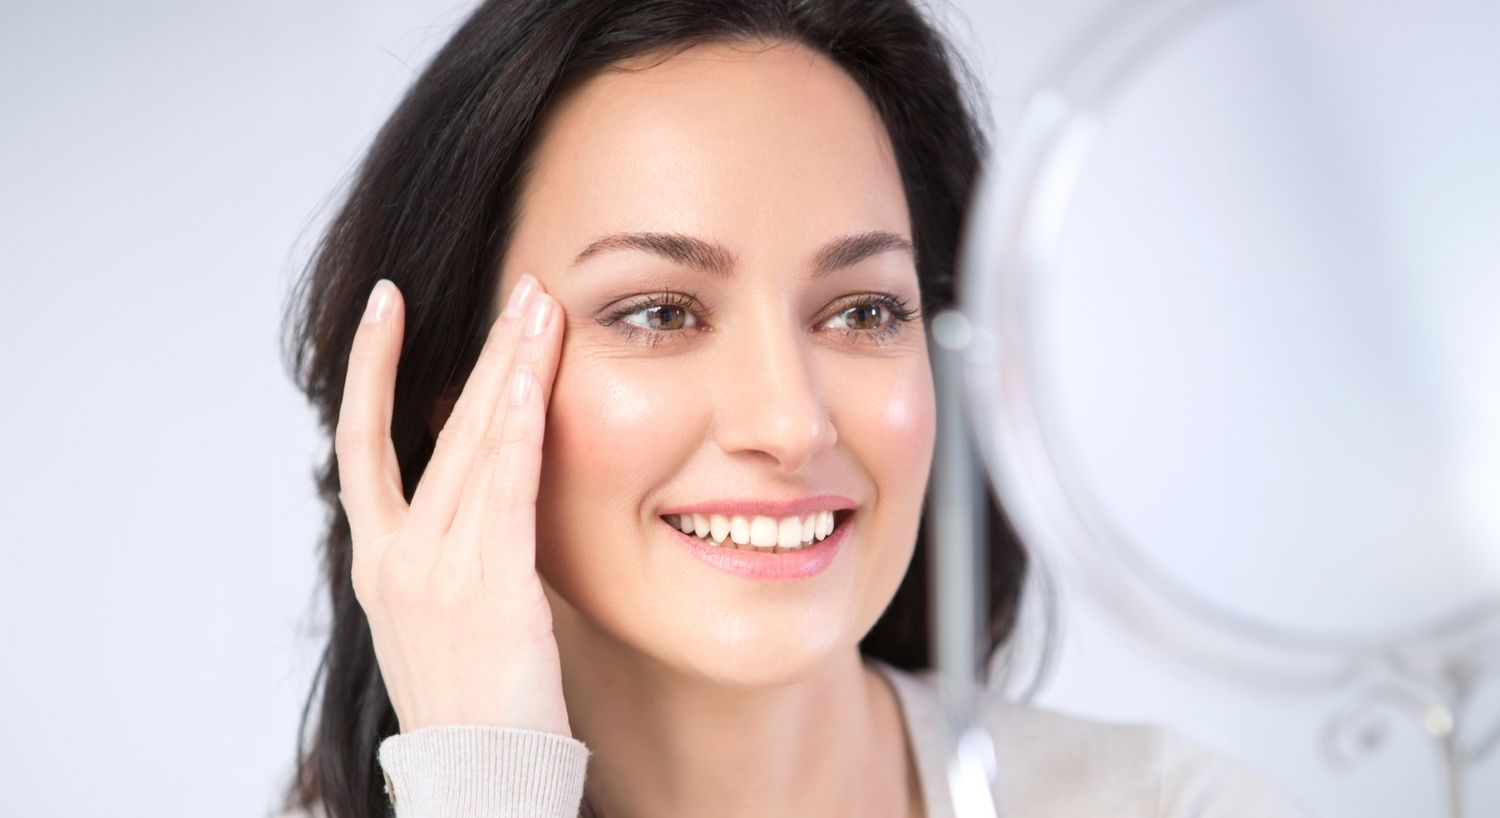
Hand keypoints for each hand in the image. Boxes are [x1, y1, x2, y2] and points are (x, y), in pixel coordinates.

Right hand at [334, 274, 570, 736]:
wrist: (479, 782)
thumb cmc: (473, 705)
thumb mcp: (437, 618)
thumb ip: (446, 551)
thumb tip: (479, 492)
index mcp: (378, 562)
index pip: (363, 443)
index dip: (372, 369)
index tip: (386, 305)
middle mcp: (397, 558)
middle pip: (436, 428)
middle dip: (481, 351)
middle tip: (517, 288)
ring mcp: (438, 573)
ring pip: (476, 447)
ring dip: (511, 370)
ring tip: (539, 308)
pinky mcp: (493, 592)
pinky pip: (506, 494)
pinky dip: (519, 432)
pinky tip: (532, 382)